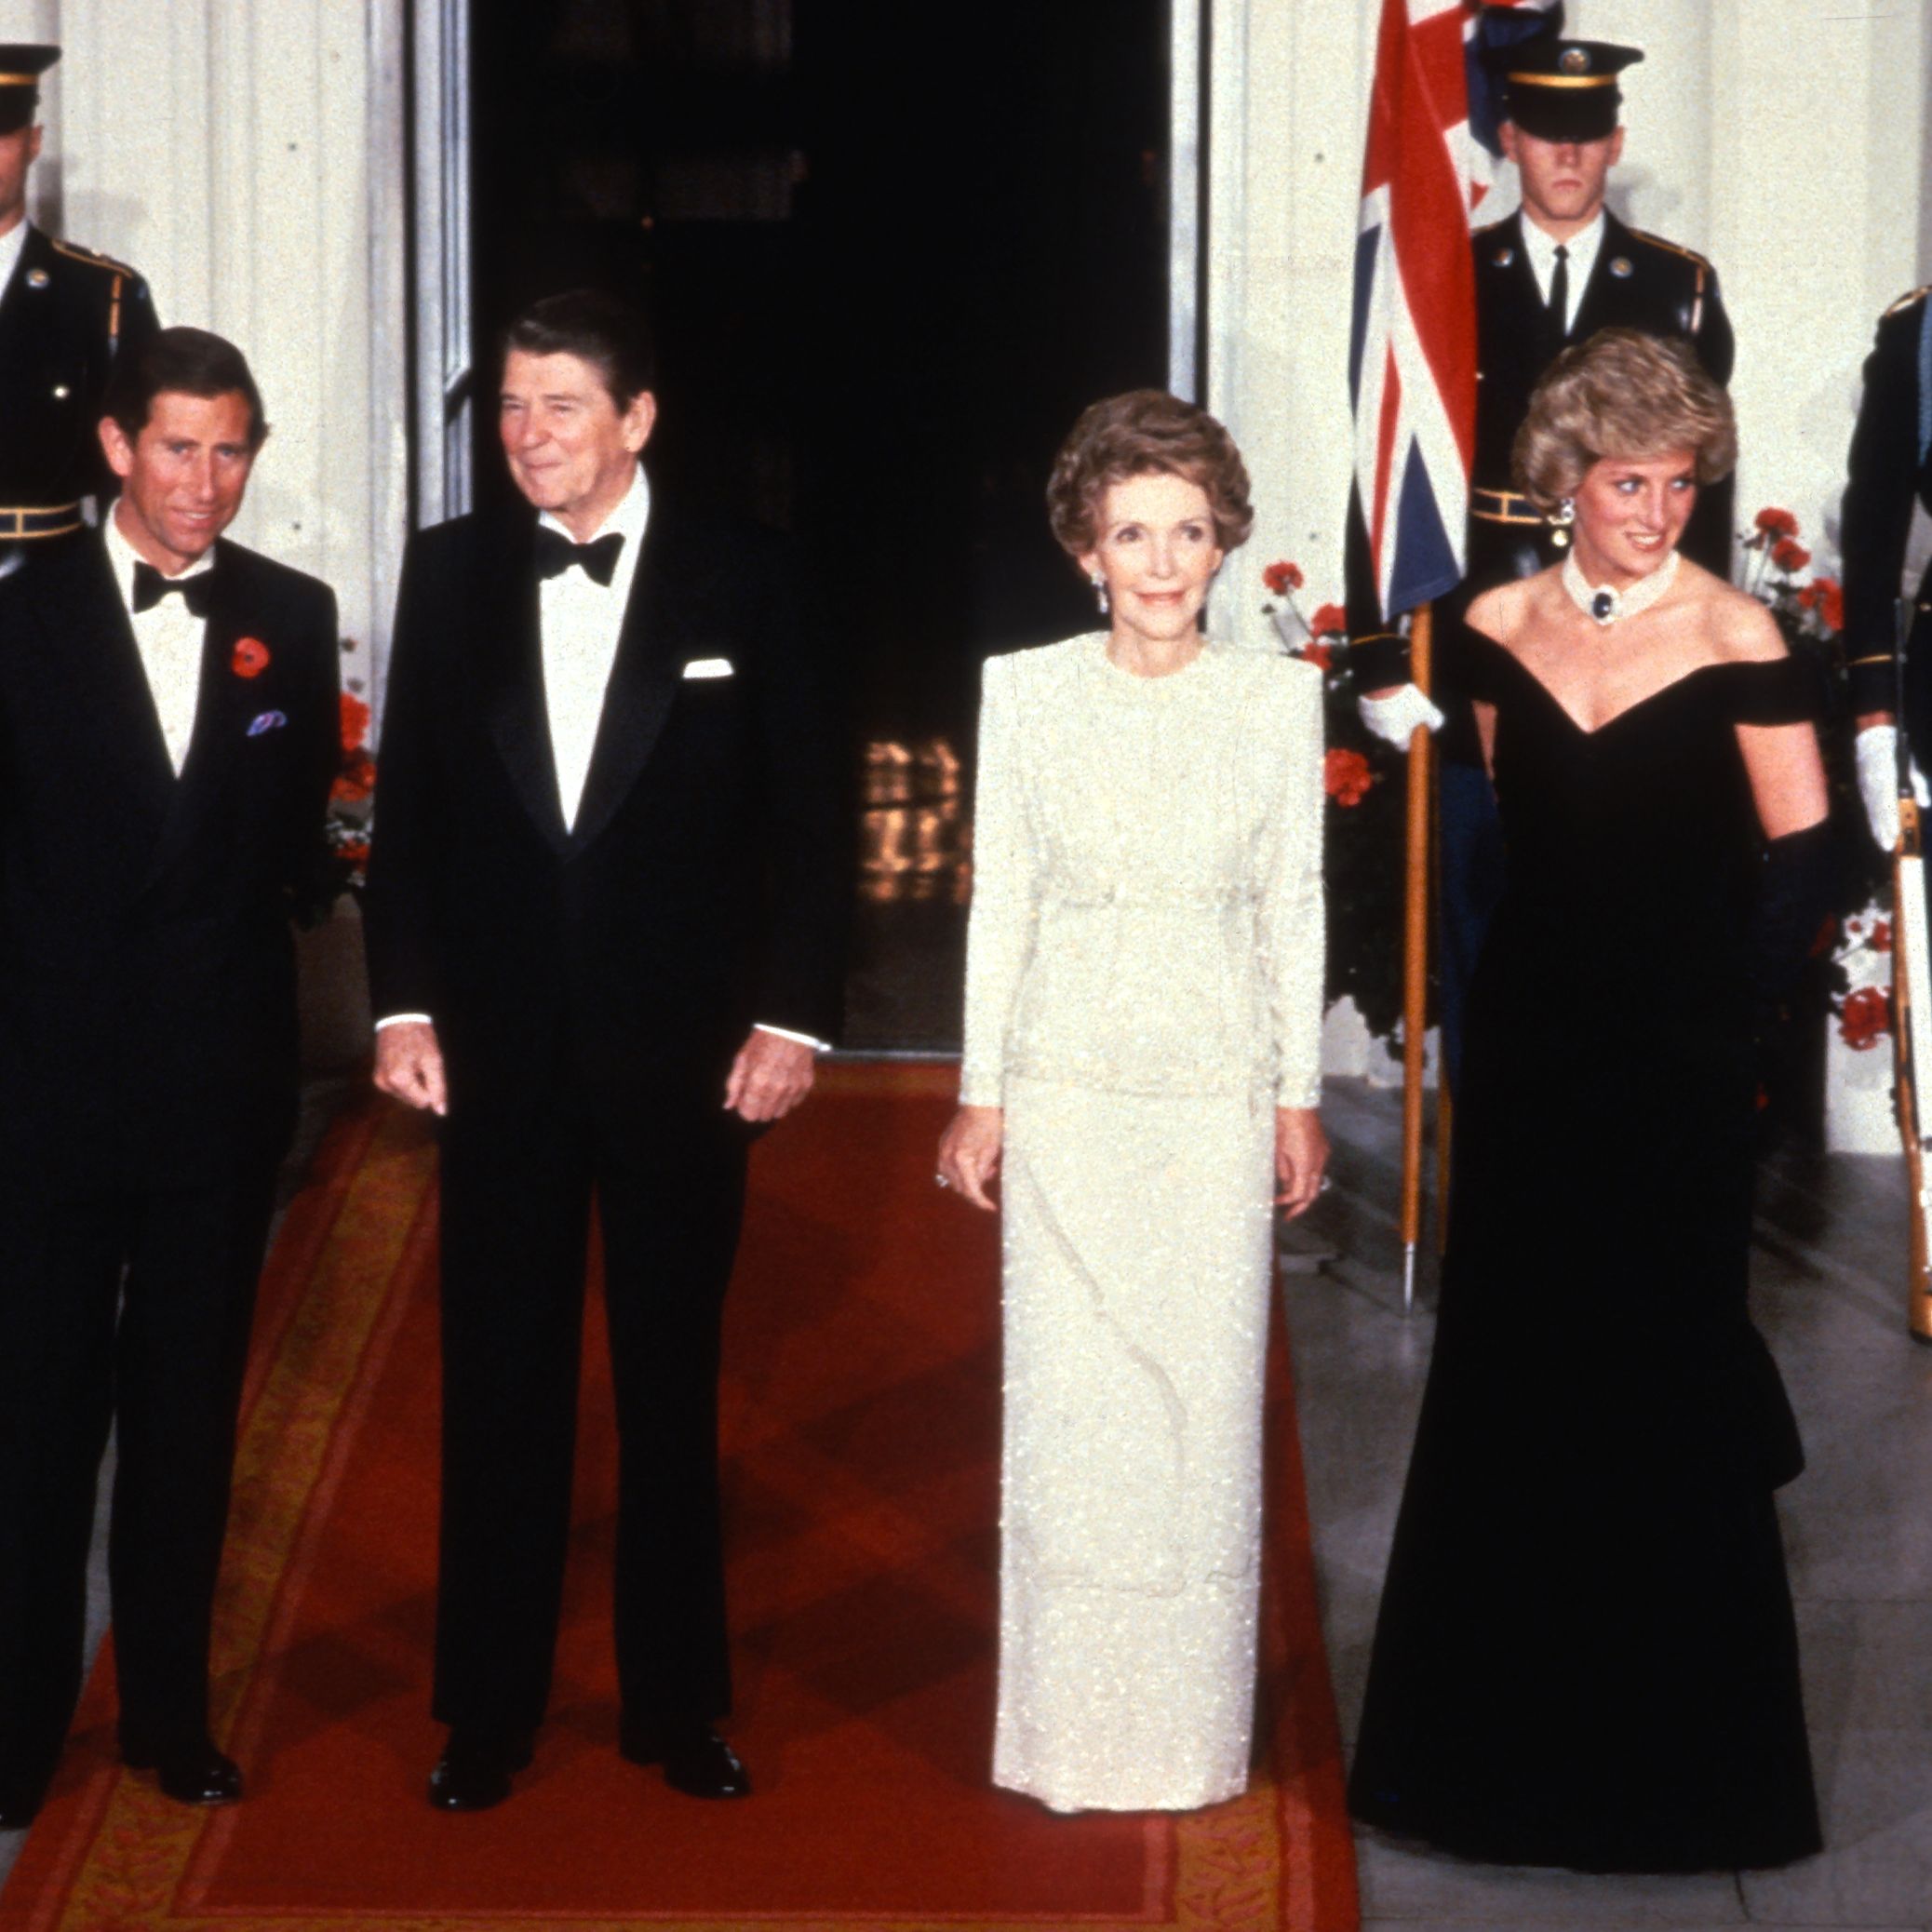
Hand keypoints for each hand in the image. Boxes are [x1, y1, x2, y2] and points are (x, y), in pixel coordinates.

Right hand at [374, 1020, 447, 1116]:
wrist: (399, 1019)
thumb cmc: (419, 1038)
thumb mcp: (434, 1061)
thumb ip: (438, 1088)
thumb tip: (441, 1112)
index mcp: (399, 1080)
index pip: (423, 1102)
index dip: (431, 1087)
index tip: (429, 1069)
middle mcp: (385, 1084)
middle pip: (414, 1101)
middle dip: (422, 1086)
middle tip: (421, 1064)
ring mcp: (380, 1082)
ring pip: (406, 1097)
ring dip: (414, 1084)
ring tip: (413, 1062)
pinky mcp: (378, 1079)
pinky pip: (398, 1089)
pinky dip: (406, 1081)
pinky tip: (406, 1064)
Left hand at [724, 1029, 815, 1122]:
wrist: (790, 1028)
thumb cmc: (763, 1041)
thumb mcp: (742, 1058)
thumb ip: (734, 1085)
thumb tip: (728, 1105)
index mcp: (758, 1082)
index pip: (750, 1115)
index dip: (745, 1108)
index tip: (745, 1098)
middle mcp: (777, 1089)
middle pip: (764, 1117)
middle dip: (758, 1107)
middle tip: (757, 1091)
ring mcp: (793, 1088)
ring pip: (780, 1113)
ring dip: (773, 1104)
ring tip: (771, 1087)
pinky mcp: (806, 1085)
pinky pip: (794, 1103)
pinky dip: (787, 1098)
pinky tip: (783, 1083)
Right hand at [937, 1105, 1003, 1210]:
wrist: (979, 1104)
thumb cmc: (989, 1125)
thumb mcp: (991, 1152)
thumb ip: (982, 1171)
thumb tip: (978, 1184)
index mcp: (962, 1159)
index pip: (970, 1190)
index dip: (981, 1201)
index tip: (990, 1207)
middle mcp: (948, 1157)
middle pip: (959, 1187)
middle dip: (975, 1188)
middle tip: (990, 1174)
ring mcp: (943, 1151)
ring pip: (952, 1178)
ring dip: (967, 1179)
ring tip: (984, 1166)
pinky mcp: (943, 1145)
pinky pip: (948, 1167)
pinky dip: (960, 1170)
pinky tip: (973, 1161)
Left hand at [1275, 1107, 1327, 1217]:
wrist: (1297, 1101)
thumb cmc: (1284, 1122)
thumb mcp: (1277, 1148)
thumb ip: (1282, 1169)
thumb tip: (1285, 1183)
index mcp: (1305, 1164)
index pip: (1298, 1193)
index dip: (1287, 1202)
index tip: (1276, 1203)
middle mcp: (1318, 1162)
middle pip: (1312, 1193)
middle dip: (1300, 1206)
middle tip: (1289, 1215)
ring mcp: (1323, 1154)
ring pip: (1316, 1182)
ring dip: (1304, 1192)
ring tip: (1290, 1199)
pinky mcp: (1323, 1148)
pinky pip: (1317, 1169)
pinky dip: (1308, 1178)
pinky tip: (1296, 1178)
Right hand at [1358, 683, 1444, 748]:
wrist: (1383, 684)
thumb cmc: (1406, 701)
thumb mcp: (1427, 709)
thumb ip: (1434, 721)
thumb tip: (1435, 726)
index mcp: (1397, 738)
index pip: (1403, 747)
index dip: (1410, 739)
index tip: (1414, 728)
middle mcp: (1382, 735)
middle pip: (1391, 735)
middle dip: (1397, 726)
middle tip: (1405, 710)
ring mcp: (1370, 723)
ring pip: (1380, 724)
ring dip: (1385, 716)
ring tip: (1394, 701)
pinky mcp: (1362, 711)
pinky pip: (1371, 713)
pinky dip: (1376, 708)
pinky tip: (1383, 697)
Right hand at [1855, 723, 1928, 851]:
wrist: (1872, 743)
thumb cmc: (1896, 756)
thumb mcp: (1912, 768)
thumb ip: (1920, 786)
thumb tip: (1925, 803)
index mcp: (1886, 781)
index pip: (1888, 804)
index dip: (1892, 819)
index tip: (1897, 832)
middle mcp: (1874, 788)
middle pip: (1879, 813)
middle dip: (1884, 830)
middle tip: (1890, 846)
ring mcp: (1867, 791)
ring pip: (1873, 814)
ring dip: (1878, 830)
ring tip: (1884, 845)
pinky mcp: (1865, 793)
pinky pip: (1870, 811)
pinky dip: (1874, 823)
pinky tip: (1878, 833)